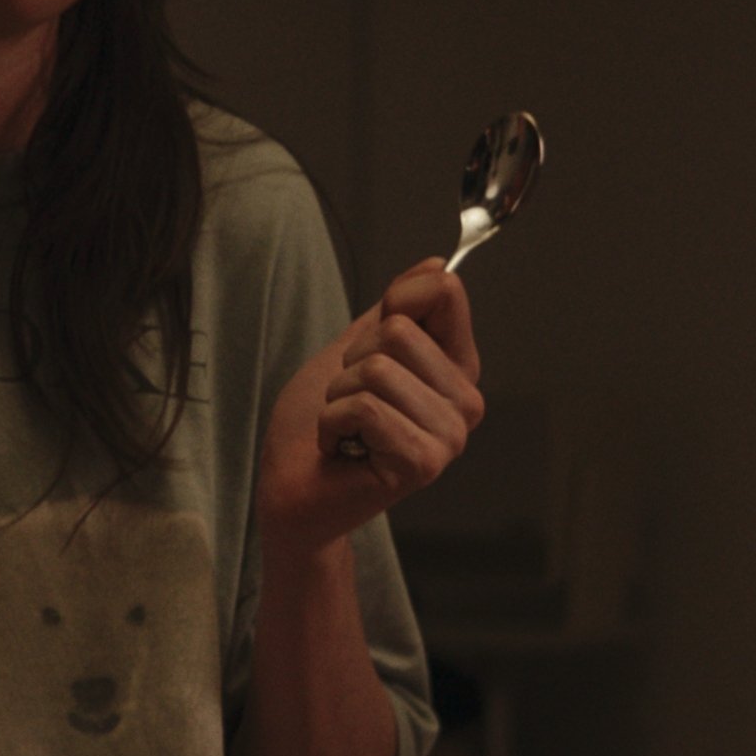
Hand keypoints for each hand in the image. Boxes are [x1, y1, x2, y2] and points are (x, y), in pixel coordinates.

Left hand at [257, 259, 483, 562]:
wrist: (291, 490)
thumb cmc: (319, 425)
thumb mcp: (355, 350)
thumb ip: (397, 311)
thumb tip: (438, 266)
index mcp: (455, 369)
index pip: (444, 292)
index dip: (394, 301)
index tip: (369, 342)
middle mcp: (464, 402)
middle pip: (400, 329)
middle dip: (351, 361)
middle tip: (350, 402)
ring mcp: (448, 437)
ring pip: (377, 369)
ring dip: (338, 396)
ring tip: (345, 429)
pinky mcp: (422, 463)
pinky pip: (364, 408)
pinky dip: (332, 424)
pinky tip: (341, 451)